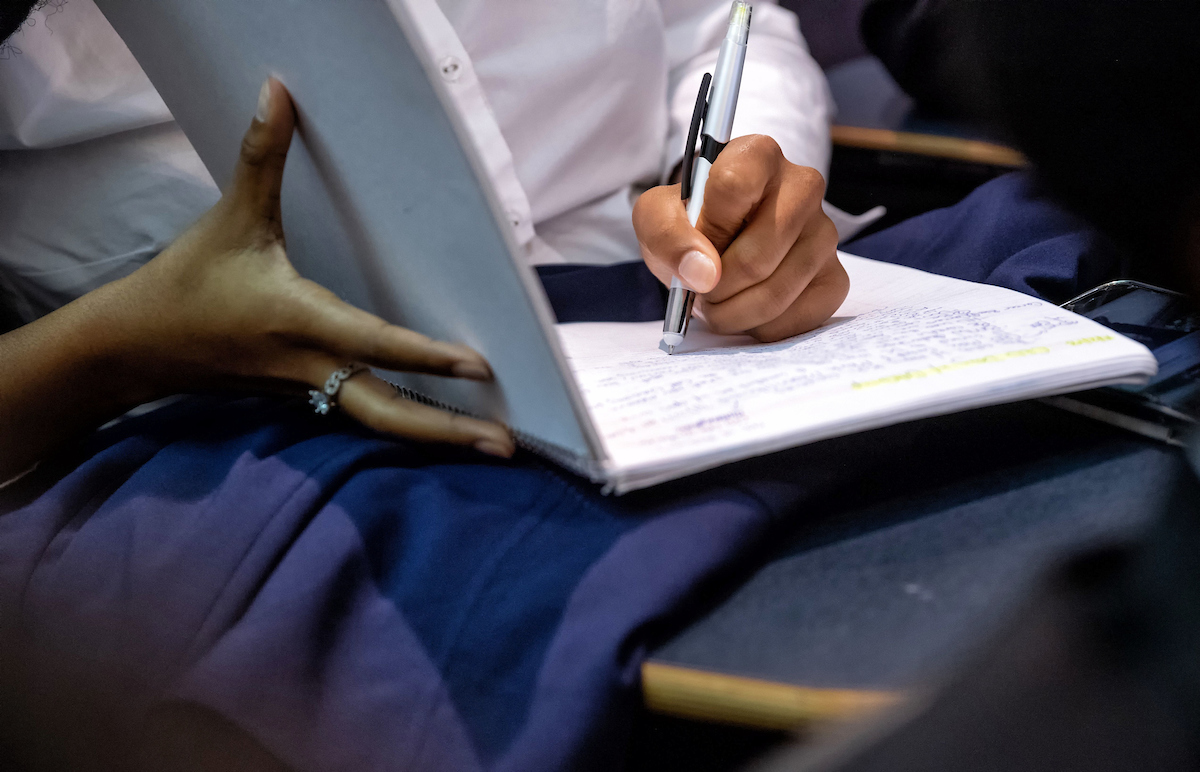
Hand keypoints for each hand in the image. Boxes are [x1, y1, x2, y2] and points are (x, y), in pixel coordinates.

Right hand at [110, 79, 514, 457]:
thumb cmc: (189, 282)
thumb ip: (260, 157)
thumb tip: (276, 91)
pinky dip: (406, 421)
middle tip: (505, 445)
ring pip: (380, 420)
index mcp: (300, 320)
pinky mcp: (307, 395)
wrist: (139, 347)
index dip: (426, 357)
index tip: (478, 366)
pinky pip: (364, 412)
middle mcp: (312, 364)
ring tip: (492, 443)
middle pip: (387, 413)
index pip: (375, 341)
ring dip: (435, 434)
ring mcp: (310, 388)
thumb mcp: (230, 217)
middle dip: (446, 431)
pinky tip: (444, 424)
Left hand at [634, 135, 848, 341]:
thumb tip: (704, 274)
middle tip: (702, 291)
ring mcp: (825, 233)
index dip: (707, 230)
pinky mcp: (836, 277)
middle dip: (718, 288)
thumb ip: (667, 236)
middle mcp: (803, 187)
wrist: (713, 249)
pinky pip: (797, 317)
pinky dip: (760, 327)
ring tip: (719, 302)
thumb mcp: (656, 219)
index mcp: (758, 155)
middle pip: (758, 255)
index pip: (734, 187)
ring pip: (777, 292)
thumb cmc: (687, 225)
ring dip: (734, 313)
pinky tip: (747, 311)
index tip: (697, 245)